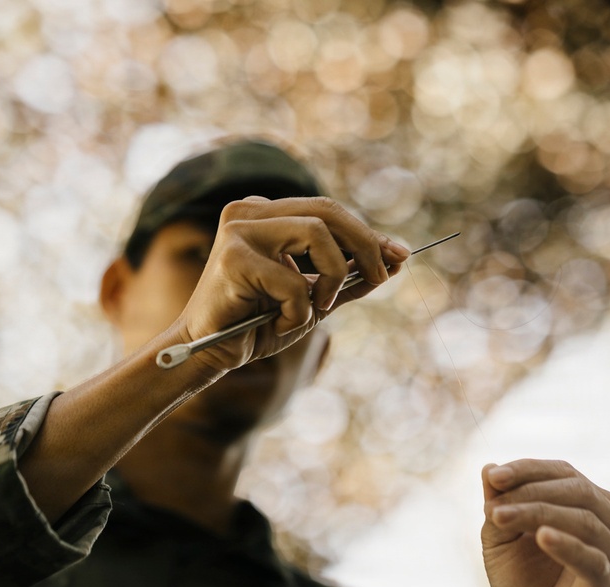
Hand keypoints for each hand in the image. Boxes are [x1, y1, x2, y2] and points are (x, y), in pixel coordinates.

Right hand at [178, 196, 409, 371]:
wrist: (208, 353)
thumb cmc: (256, 325)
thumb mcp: (312, 298)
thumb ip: (347, 278)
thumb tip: (395, 260)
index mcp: (264, 214)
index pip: (328, 211)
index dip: (368, 233)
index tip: (400, 255)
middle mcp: (248, 212)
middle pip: (328, 211)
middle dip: (365, 245)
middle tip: (382, 276)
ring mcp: (238, 231)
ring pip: (317, 234)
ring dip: (331, 279)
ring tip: (317, 306)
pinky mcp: (232, 259)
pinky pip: (293, 283)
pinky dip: (299, 312)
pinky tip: (280, 324)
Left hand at [481, 459, 609, 586]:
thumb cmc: (522, 580)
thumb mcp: (501, 537)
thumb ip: (500, 503)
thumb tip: (488, 467)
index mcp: (593, 506)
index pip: (565, 473)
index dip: (529, 469)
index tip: (494, 477)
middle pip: (579, 492)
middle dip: (531, 492)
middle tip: (493, 503)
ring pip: (586, 522)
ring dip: (539, 514)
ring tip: (500, 518)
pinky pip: (595, 561)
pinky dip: (568, 545)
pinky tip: (541, 537)